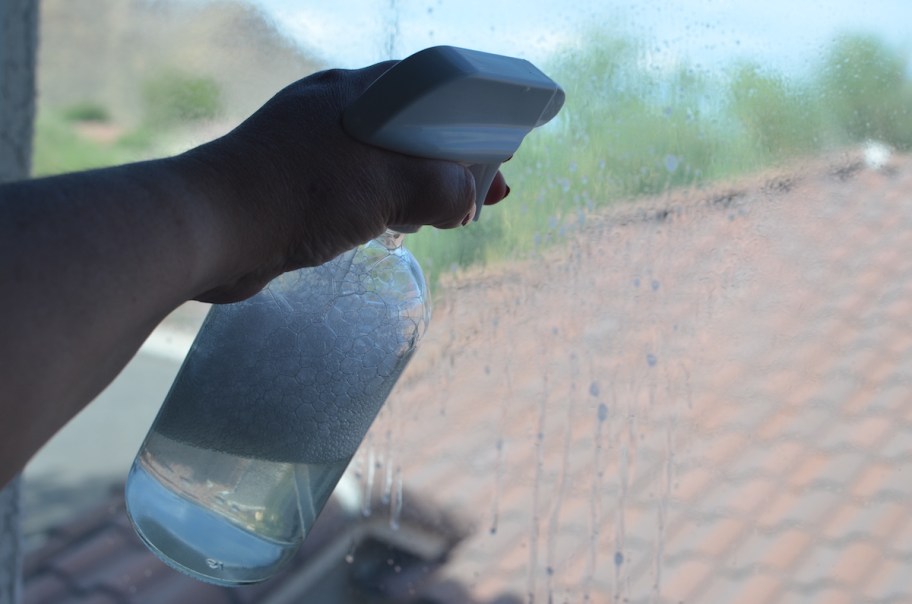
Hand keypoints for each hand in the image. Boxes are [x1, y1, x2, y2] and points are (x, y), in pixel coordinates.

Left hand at [183, 62, 509, 302]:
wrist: (208, 232)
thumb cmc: (294, 194)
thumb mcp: (382, 186)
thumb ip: (438, 189)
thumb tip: (466, 202)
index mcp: (354, 92)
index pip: (429, 91)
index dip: (472, 121)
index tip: (498, 154)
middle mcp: (333, 111)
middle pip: (409, 128)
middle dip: (450, 161)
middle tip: (481, 194)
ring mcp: (311, 148)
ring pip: (383, 161)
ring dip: (418, 185)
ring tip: (444, 214)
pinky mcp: (296, 186)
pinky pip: (356, 188)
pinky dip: (385, 203)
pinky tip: (393, 226)